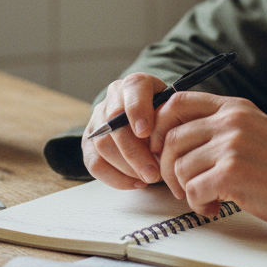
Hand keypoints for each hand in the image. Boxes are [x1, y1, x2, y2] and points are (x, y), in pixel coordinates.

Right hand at [82, 72, 167, 188]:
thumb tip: (171, 143)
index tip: (146, 132)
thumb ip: (174, 120)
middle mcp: (114, 97)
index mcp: (137, 83)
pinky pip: (95, 163)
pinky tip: (136, 182)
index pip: (133, 88)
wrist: (154, 120)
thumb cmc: (169, 117)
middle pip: (114, 123)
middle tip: (154, 173)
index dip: (137, 109)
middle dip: (134, 152)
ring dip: (127, 168)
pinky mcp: (89, 142)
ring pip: (102, 145)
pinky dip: (116, 178)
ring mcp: (98, 119)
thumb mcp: (177, 111)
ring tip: (149, 178)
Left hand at [150, 92, 266, 230]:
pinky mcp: (232, 173)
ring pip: (180, 167)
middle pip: (171, 138)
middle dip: (168, 168)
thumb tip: (173, 136)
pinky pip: (193, 189)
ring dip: (186, 190)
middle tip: (182, 185)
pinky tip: (215, 206)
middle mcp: (231, 121)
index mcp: (233, 107)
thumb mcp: (252, 129)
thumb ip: (218, 126)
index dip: (159, 126)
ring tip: (206, 197)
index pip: (177, 102)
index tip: (160, 149)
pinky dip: (198, 204)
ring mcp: (232, 146)